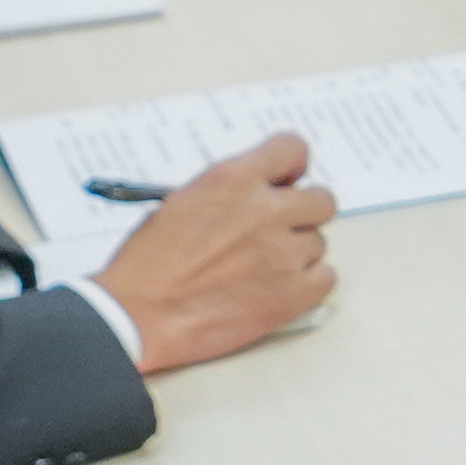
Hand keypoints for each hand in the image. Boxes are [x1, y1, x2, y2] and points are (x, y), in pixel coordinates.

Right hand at [96, 135, 337, 377]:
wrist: (139, 315)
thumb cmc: (148, 264)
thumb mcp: (182, 202)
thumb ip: (229, 192)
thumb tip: (257, 193)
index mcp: (234, 180)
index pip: (293, 149)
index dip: (292, 167)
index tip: (286, 179)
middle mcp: (265, 211)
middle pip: (321, 201)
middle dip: (303, 213)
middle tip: (279, 228)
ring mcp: (283, 253)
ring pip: (319, 243)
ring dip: (297, 253)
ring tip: (261, 268)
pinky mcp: (292, 294)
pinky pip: (326, 278)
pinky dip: (308, 283)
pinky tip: (279, 288)